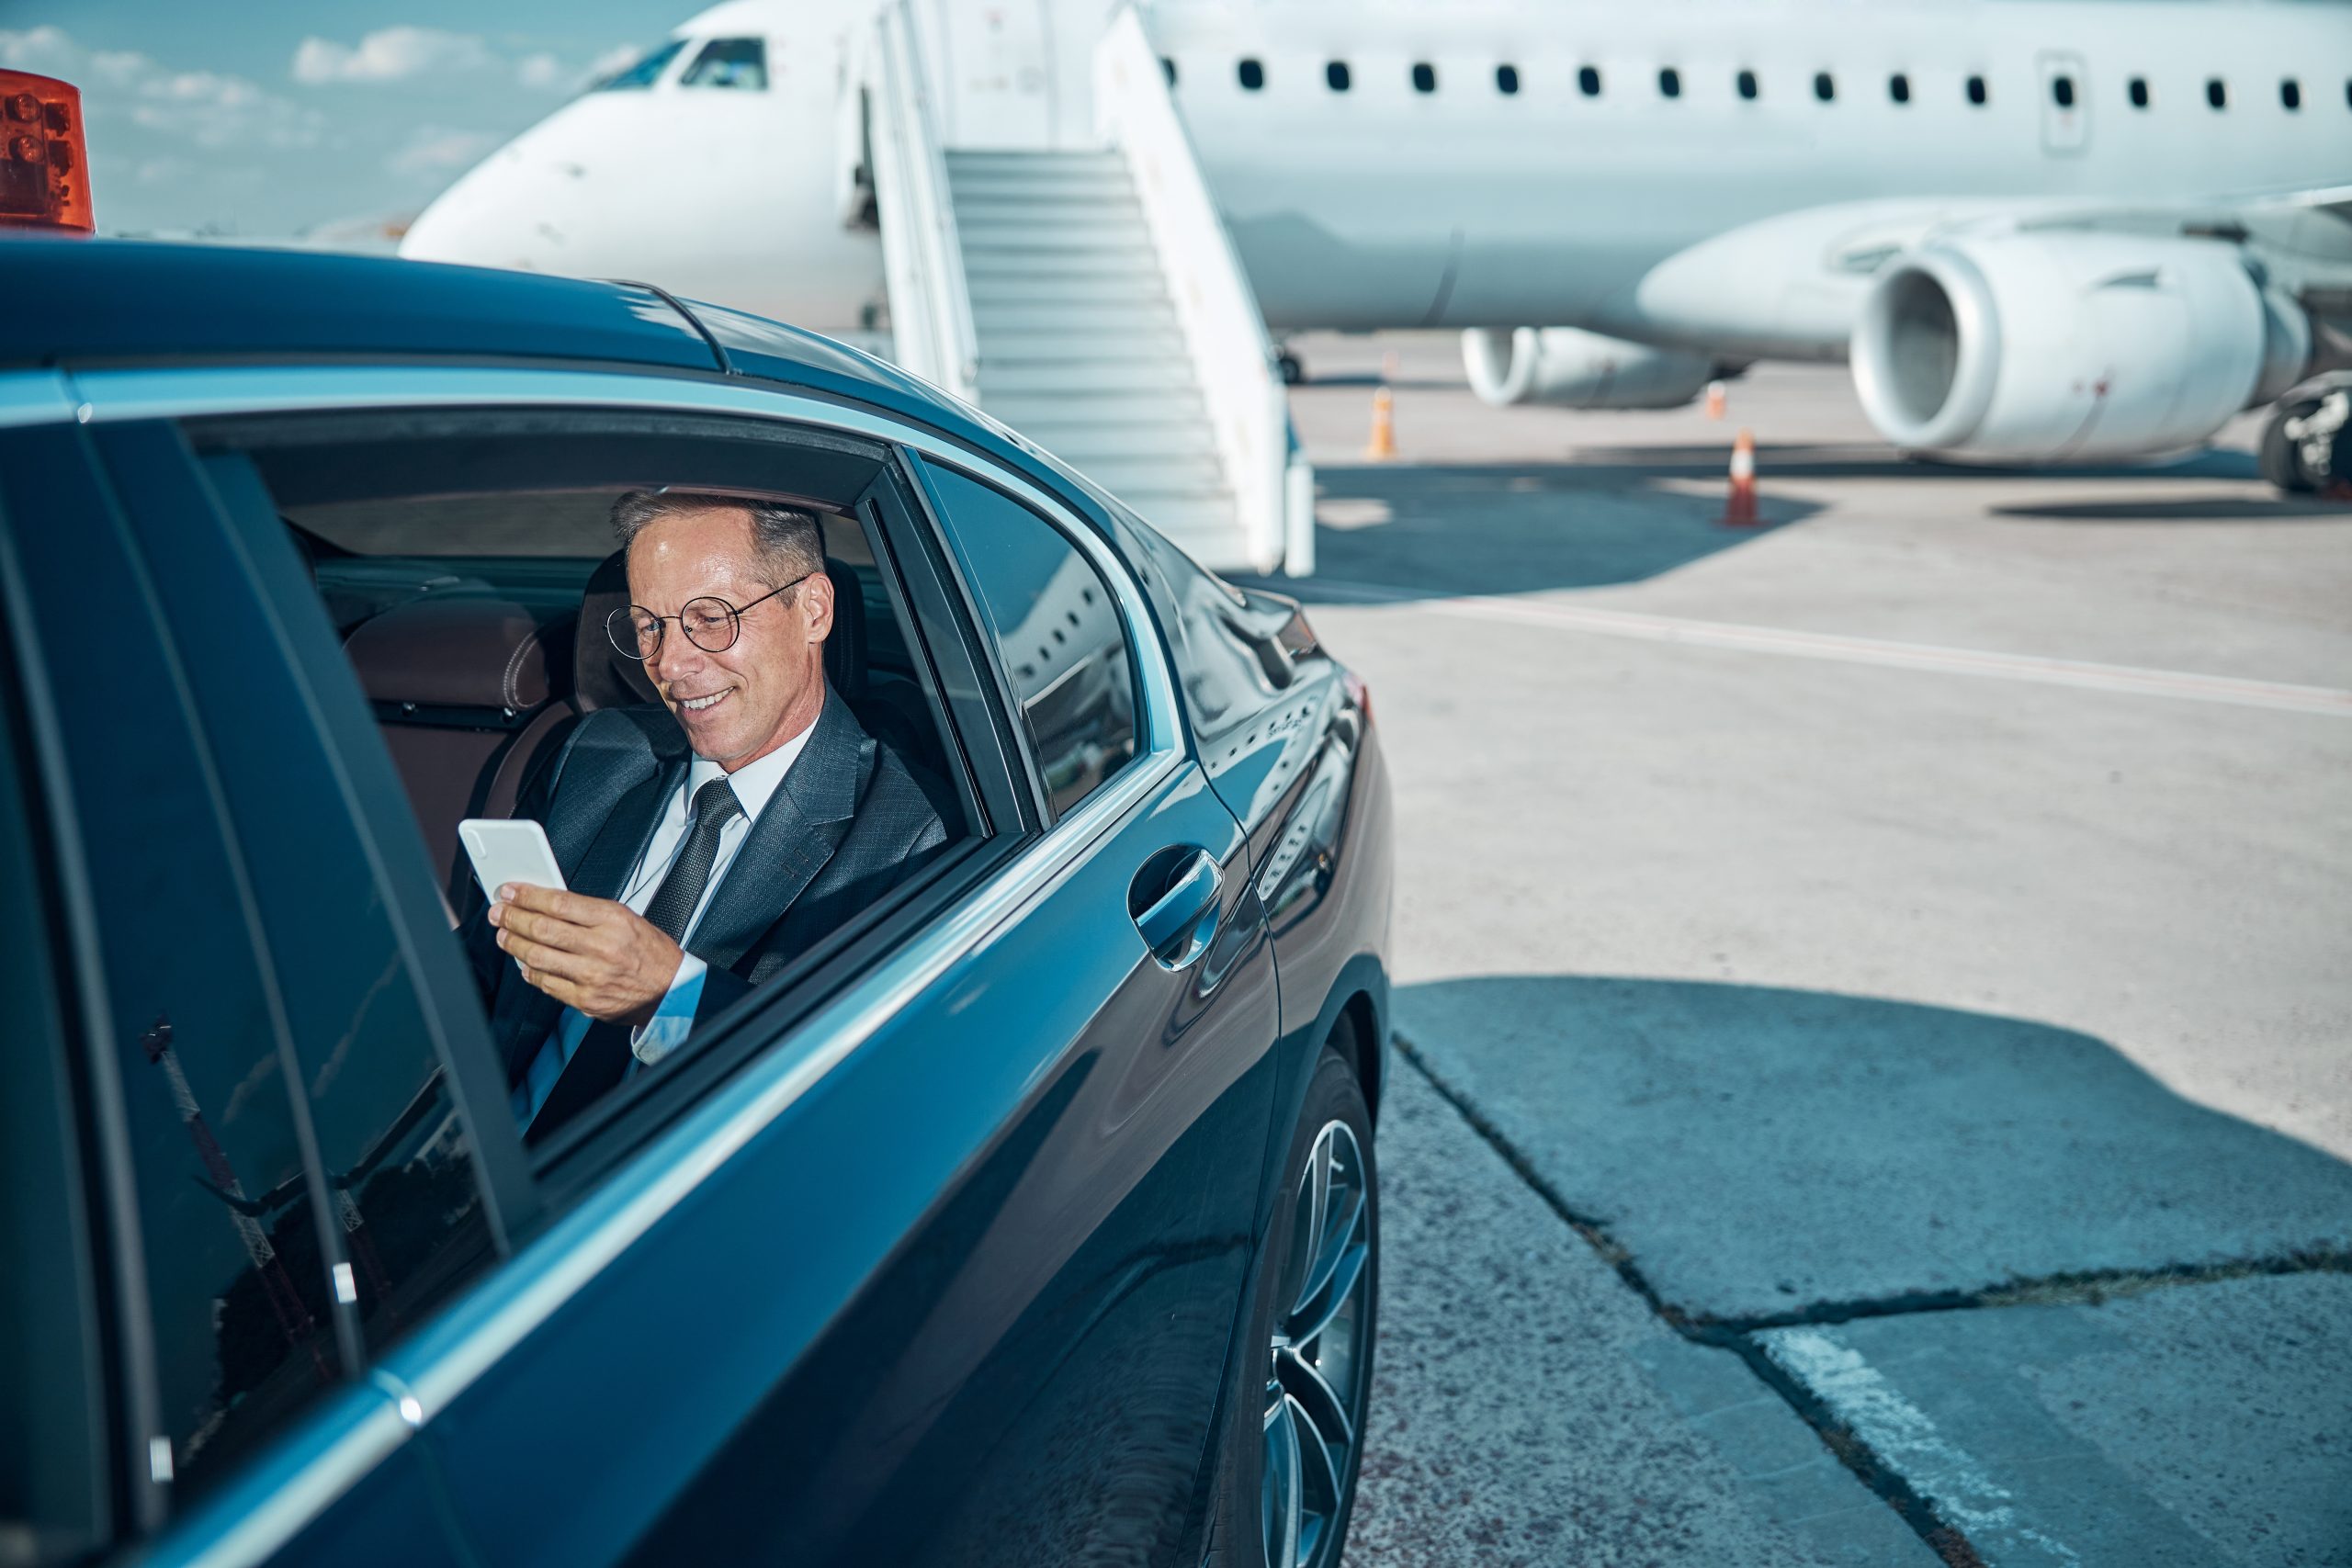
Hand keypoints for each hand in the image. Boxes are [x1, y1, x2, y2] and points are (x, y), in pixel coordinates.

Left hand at [489, 883, 683, 1029]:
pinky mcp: (586, 1000)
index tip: (511, 892)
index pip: (559, 903)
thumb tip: (547, 904)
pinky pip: (547, 984)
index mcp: (613, 920)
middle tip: (499, 913)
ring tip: (505, 936)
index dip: (528, 896)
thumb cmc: (651, 953)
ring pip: (537, 957)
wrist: (672, 990)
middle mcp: (602, 947)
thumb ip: (587, 912)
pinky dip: (531, 972)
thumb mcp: (626, 918)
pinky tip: (526, 964)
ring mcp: (592, 976)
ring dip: (514, 945)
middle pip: (542, 929)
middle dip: (512, 918)